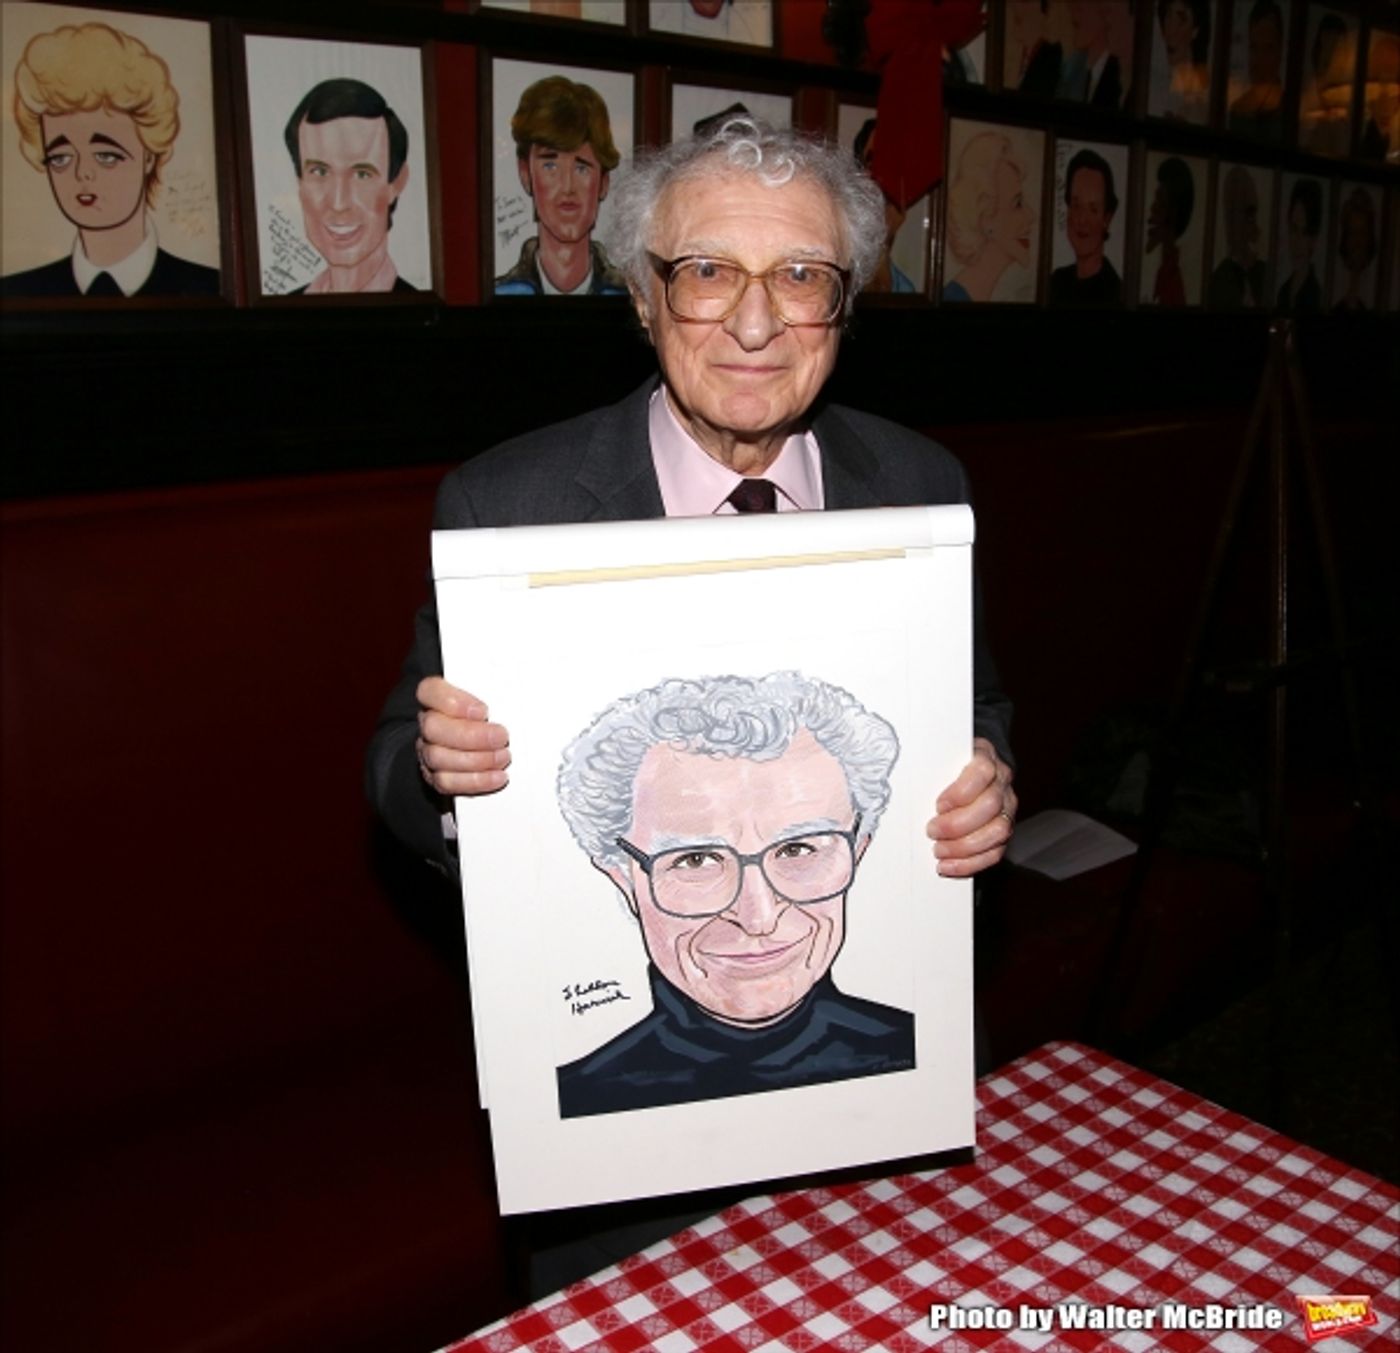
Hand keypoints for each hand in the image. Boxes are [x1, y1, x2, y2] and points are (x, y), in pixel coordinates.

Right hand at [415, 677, 510, 796]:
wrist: (483, 742)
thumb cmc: (489, 717)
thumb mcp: (493, 698)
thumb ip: (495, 696)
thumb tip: (510, 702)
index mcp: (437, 698)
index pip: (430, 690)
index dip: (454, 701)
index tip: (483, 711)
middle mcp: (429, 723)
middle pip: (433, 727)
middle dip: (471, 735)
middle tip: (500, 737)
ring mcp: (429, 750)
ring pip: (438, 757)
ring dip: (476, 760)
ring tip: (502, 757)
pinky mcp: (436, 775)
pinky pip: (448, 782)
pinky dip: (475, 781)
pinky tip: (496, 776)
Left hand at [926, 737, 1016, 876]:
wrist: (970, 771)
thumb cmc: (948, 766)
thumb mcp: (939, 757)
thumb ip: (929, 767)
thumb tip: (905, 784)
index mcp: (985, 757)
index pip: (982, 772)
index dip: (960, 792)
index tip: (938, 805)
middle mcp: (1001, 782)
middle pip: (990, 805)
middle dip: (958, 824)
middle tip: (932, 831)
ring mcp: (1007, 808)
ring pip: (998, 831)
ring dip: (964, 847)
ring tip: (939, 851)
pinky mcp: (1004, 831)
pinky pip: (996, 852)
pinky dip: (971, 863)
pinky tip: (950, 865)